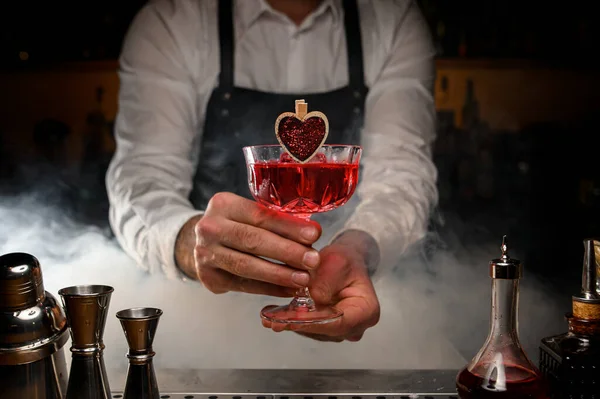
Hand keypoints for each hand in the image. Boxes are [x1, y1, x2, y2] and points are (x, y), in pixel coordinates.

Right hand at [176, 192, 321, 296]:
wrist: (205, 243)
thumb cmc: (237, 225)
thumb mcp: (250, 214)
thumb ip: (277, 220)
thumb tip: (312, 234)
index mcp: (223, 204)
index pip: (260, 215)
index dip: (288, 226)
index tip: (314, 235)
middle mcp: (210, 228)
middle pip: (253, 241)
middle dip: (287, 252)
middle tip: (312, 260)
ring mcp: (206, 254)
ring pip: (247, 266)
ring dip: (279, 274)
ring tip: (303, 279)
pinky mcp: (209, 277)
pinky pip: (244, 285)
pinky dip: (270, 288)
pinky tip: (289, 289)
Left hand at [261, 242, 380, 341]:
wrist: (343, 262)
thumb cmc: (344, 259)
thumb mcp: (336, 261)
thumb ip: (325, 281)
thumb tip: (312, 298)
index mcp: (366, 311)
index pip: (339, 322)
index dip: (315, 321)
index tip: (293, 318)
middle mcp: (355, 326)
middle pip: (324, 329)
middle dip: (297, 324)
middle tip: (273, 321)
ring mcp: (339, 329)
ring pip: (312, 330)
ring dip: (290, 323)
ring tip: (268, 317)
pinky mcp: (324, 328)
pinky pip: (306, 326)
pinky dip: (289, 320)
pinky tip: (271, 315)